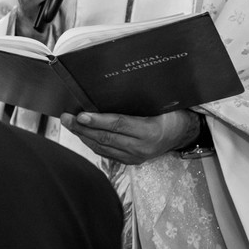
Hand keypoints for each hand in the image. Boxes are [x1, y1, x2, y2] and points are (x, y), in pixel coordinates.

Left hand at [59, 109, 199, 164]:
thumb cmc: (169, 114)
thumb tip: (109, 87)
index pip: (119, 125)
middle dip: (82, 127)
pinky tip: (81, 133)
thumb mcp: (159, 104)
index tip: (81, 115)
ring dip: (83, 135)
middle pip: (106, 137)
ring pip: (102, 147)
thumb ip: (136, 100)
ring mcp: (135, 157)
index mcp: (150, 131)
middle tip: (66, 117)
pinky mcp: (130, 161)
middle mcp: (141, 147)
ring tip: (69, 123)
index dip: (98, 120)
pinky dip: (91, 142)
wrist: (182, 134)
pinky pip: (105, 153)